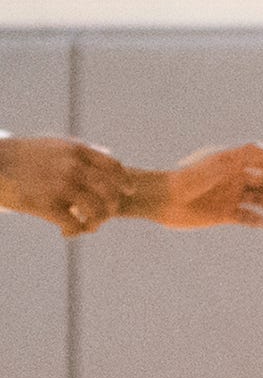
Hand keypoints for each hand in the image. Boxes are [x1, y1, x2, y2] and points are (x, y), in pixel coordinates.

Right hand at [0, 135, 126, 235]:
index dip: (124, 181)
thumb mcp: (54, 145)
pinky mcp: (46, 204)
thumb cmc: (20, 156)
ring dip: (95, 222)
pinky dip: (75, 231)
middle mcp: (74, 167)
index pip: (114, 167)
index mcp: (77, 152)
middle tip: (104, 215)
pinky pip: (74, 224)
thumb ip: (80, 150)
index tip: (127, 191)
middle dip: (111, 206)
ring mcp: (61, 186)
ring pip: (97, 210)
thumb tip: (106, 153)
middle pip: (110, 192)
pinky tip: (67, 232)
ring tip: (87, 227)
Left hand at [142, 142, 262, 230]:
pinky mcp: (225, 214)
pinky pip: (247, 218)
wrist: (163, 199)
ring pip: (261, 201)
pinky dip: (259, 221)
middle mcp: (236, 179)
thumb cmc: (191, 175)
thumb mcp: (221, 160)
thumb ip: (249, 152)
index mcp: (235, 163)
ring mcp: (231, 197)